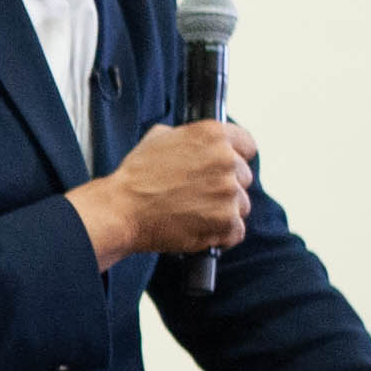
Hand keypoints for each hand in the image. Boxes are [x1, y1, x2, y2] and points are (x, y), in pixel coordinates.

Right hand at [71, 121, 257, 268]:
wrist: (122, 210)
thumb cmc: (136, 177)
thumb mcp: (158, 138)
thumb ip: (188, 137)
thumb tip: (197, 144)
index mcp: (212, 135)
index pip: (247, 145)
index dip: (235, 157)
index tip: (226, 168)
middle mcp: (226, 161)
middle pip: (244, 177)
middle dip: (226, 187)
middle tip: (199, 194)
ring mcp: (228, 193)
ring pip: (242, 206)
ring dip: (224, 212)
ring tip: (195, 213)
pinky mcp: (226, 222)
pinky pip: (236, 231)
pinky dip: (220, 235)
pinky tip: (199, 228)